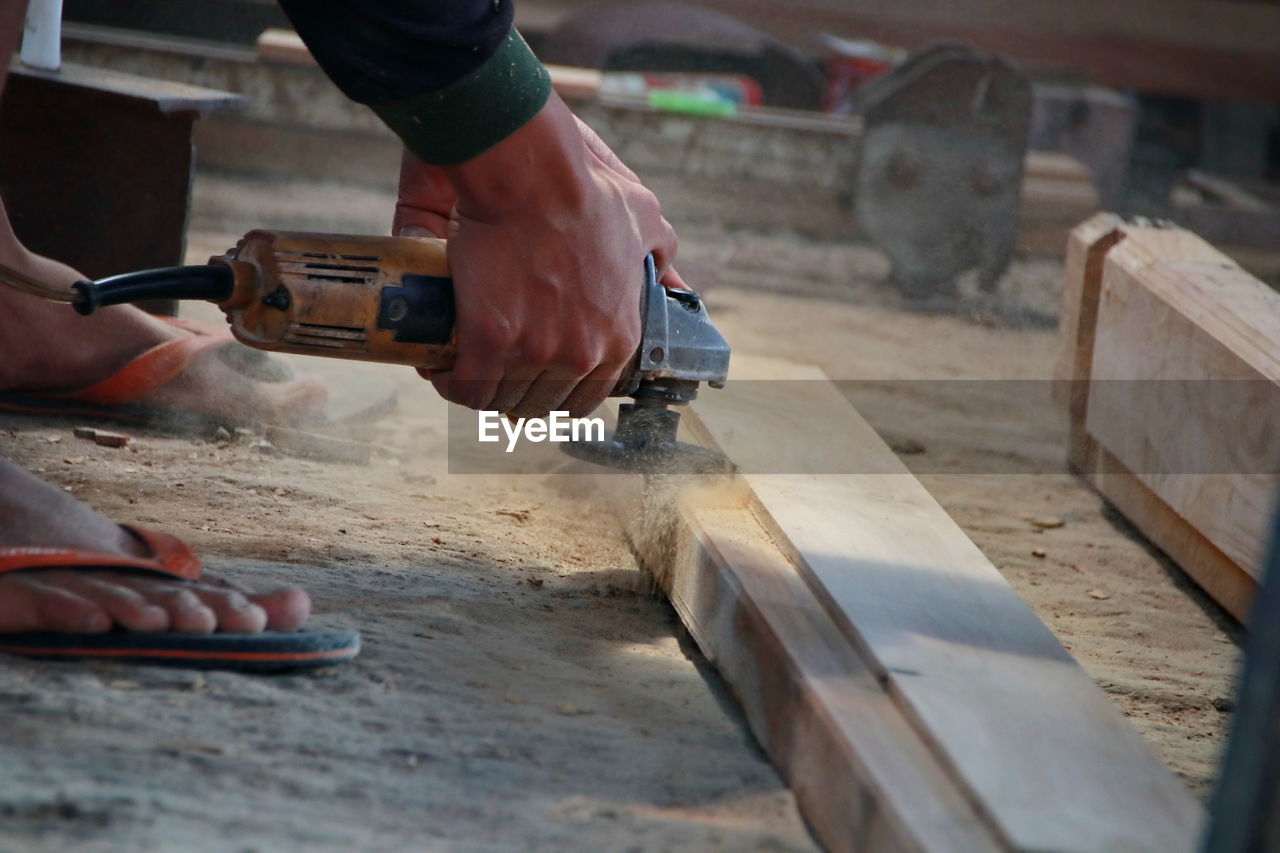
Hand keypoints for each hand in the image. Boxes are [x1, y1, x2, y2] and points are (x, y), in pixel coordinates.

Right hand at [393, 94, 681, 417]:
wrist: (531, 176)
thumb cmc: (584, 191)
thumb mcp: (644, 220)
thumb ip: (661, 256)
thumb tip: (674, 281)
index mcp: (619, 338)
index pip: (590, 396)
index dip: (561, 388)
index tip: (540, 373)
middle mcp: (582, 355)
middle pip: (545, 403)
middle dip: (521, 392)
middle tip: (498, 369)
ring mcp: (537, 354)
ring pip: (503, 399)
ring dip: (485, 389)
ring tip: (466, 368)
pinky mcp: (490, 344)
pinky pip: (466, 388)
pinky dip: (452, 383)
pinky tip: (443, 368)